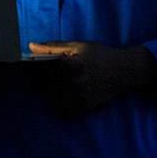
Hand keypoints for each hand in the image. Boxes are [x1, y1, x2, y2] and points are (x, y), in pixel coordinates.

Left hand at [29, 40, 156, 117]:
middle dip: (50, 79)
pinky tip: (70, 95)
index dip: (45, 67)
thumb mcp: (78, 46)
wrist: (125, 71)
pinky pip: (63, 110)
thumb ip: (53, 47)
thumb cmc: (100, 55)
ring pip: (53, 97)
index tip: (52, 66)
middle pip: (47, 84)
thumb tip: (31, 47)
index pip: (43, 70)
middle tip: (63, 74)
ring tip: (68, 84)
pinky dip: (62, 105)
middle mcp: (74, 83)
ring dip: (55, 91)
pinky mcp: (85, 108)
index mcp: (70, 66)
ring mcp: (79, 97)